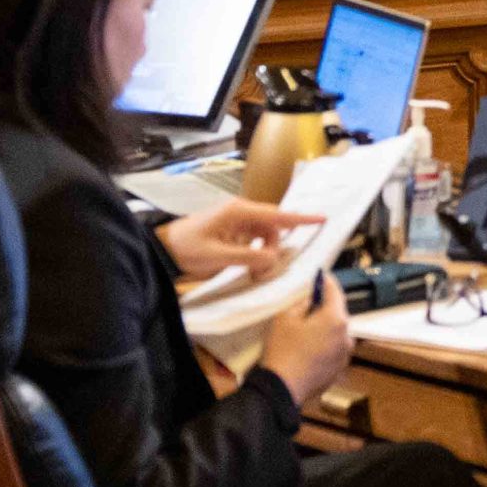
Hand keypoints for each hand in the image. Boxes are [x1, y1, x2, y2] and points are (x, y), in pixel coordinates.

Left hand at [160, 200, 306, 285]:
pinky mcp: (233, 232)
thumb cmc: (187, 249)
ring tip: (253, 274)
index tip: (322, 218)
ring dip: (265, 255)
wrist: (164, 250)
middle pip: (273, 229)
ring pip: (266, 237)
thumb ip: (249, 258)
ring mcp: (237, 222)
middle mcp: (241, 213)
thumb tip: (273, 261)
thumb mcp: (218, 256)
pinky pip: (255, 242)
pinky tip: (248, 268)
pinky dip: (257, 255)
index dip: (300, 218)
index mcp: (238, 212)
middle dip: (274, 250)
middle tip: (263, 273)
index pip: (276, 215)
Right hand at [258, 277, 354, 407]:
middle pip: (337, 314)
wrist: (281, 389)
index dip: (326, 281)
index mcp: (336, 319)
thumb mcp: (285, 318)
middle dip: (324, 308)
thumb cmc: (282, 350)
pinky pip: (333, 350)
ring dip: (324, 329)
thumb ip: (302, 302)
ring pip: (335, 334)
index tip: (321, 276)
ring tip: (304, 331)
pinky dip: (324, 346)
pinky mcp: (338, 370)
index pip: (335, 292)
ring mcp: (344, 355)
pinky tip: (307, 349)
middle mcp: (347, 337)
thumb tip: (311, 299)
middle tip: (307, 304)